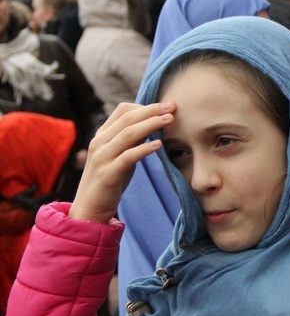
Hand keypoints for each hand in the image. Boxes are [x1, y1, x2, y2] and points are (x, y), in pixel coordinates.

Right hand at [68, 102, 174, 223]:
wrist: (90, 208)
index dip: (145, 106)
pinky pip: (127, 157)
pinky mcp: (107, 174)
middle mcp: (99, 143)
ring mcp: (102, 158)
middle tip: (173, 107)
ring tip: (170, 120)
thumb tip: (152, 124)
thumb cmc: (110, 179)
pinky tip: (158, 144)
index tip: (165, 107)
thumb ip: (132, 140)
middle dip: (152, 110)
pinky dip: (144, 149)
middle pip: (127, 119)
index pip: (122, 111)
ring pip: (127, 134)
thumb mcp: (121, 155)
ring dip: (151, 124)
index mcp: (102, 136)